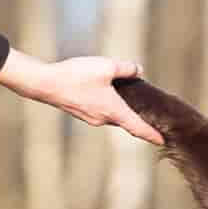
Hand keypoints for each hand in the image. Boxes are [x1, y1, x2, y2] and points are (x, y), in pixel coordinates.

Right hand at [0, 48, 163, 144]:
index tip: (163, 142)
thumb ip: (126, 69)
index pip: (138, 128)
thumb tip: (138, 71)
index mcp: (114, 111)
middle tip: (153, 116)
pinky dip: (110, 106)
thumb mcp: (106, 66)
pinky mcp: (81, 112)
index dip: (152, 135)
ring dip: (123, 110)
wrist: (44, 84)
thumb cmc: (76, 76)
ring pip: (113, 115)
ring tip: (131, 99)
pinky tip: (108, 94)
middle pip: (127, 121)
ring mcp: (91, 118)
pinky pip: (102, 111)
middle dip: (139, 120)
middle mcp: (104, 119)